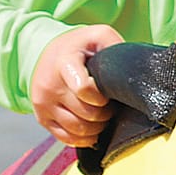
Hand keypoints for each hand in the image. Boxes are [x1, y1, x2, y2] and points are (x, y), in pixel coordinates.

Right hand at [31, 25, 122, 147]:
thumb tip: (133, 70)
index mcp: (64, 63)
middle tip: (110, 107)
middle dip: (104, 114)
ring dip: (96, 128)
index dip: (102, 98)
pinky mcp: (42, 117)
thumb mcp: (99, 35)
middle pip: (85, 114)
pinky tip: (92, 129)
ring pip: (77, 130)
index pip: (84, 90)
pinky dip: (83, 139)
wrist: (47, 53)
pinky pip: (65, 138)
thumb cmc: (79, 46)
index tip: (107, 93)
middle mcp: (50, 85)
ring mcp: (43, 104)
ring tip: (102, 116)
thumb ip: (116, 46)